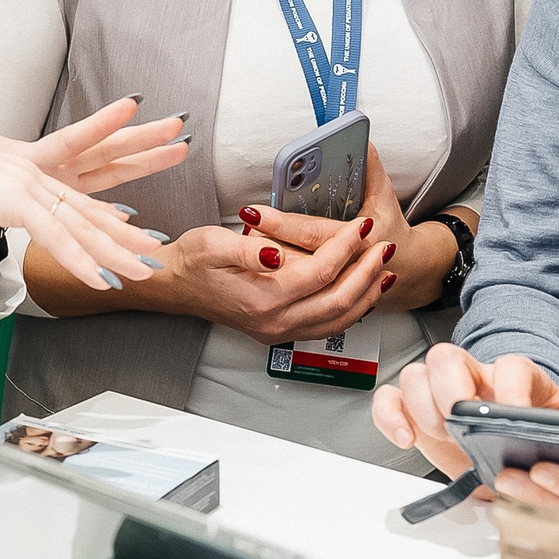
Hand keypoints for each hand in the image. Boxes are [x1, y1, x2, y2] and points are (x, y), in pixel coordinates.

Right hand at [0, 105, 171, 296]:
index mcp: (23, 174)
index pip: (75, 196)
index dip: (105, 216)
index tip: (133, 227)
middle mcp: (32, 174)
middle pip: (91, 203)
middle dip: (128, 225)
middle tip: (158, 245)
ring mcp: (27, 182)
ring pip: (82, 223)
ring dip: (117, 248)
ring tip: (146, 264)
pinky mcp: (16, 196)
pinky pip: (56, 235)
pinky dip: (79, 259)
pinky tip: (101, 277)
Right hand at [137, 220, 388, 342]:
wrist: (175, 287)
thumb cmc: (193, 260)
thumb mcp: (212, 243)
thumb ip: (248, 247)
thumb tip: (275, 252)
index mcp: (263, 297)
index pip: (321, 271)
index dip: (345, 247)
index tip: (361, 226)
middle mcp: (275, 321)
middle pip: (338, 299)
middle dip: (366, 271)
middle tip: (384, 246)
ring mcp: (278, 331)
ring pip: (338, 319)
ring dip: (366, 294)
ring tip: (384, 269)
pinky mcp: (279, 332)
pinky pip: (327, 326)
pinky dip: (351, 309)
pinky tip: (363, 293)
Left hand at [239, 143, 416, 311]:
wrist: (408, 267)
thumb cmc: (391, 227)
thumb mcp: (384, 194)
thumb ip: (371, 169)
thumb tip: (363, 142)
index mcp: (358, 243)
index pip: (311, 233)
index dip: (279, 222)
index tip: (253, 212)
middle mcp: (341, 269)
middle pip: (293, 260)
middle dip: (264, 242)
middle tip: (241, 225)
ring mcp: (332, 288)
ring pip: (290, 279)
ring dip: (266, 259)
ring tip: (244, 237)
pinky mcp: (323, 296)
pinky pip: (295, 289)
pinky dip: (275, 274)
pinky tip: (257, 258)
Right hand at [370, 343, 558, 480]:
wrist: (524, 458)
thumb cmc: (547, 434)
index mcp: (518, 378)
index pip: (510, 366)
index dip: (510, 386)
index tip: (512, 415)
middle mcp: (474, 378)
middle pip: (447, 356)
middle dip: (449, 386)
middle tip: (459, 418)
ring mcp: (441, 394)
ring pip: (415, 374)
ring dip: (421, 404)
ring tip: (441, 434)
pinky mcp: (418, 415)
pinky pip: (390, 400)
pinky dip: (390, 416)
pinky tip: (405, 438)